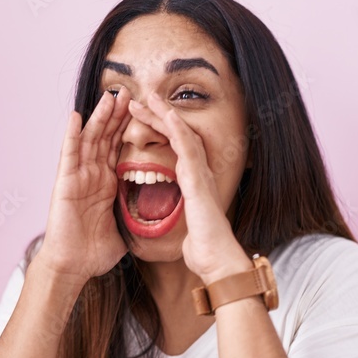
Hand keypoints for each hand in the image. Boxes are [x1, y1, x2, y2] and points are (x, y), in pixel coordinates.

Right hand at [38, 87, 132, 285]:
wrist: (73, 267)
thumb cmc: (94, 252)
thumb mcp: (123, 229)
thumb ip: (134, 217)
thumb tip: (155, 219)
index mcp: (106, 184)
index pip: (119, 149)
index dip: (129, 129)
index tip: (143, 111)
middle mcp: (92, 175)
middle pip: (106, 138)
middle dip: (118, 115)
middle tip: (129, 92)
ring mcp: (77, 177)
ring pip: (90, 139)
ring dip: (100, 117)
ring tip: (110, 95)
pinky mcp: (65, 182)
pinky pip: (69, 154)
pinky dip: (71, 133)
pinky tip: (76, 114)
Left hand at [128, 92, 250, 283]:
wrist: (217, 260)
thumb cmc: (203, 248)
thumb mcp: (185, 226)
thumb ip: (180, 215)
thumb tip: (170, 218)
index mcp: (194, 183)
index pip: (175, 149)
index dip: (160, 131)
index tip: (142, 118)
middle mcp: (199, 174)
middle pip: (178, 136)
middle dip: (159, 117)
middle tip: (140, 100)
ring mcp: (201, 175)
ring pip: (183, 136)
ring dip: (165, 115)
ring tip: (148, 97)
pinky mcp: (199, 181)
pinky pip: (188, 149)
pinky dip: (178, 130)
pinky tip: (168, 116)